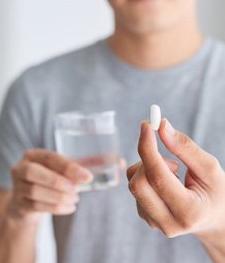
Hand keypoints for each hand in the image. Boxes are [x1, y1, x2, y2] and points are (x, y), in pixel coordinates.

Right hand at [8, 149, 92, 222]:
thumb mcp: (62, 170)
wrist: (27, 202)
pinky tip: (70, 208)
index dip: (68, 167)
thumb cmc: (50, 180)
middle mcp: (20, 168)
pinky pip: (36, 206)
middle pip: (34, 172)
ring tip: (75, 199)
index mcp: (33, 155)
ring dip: (59, 197)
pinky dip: (56, 208)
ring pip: (35, 191)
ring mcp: (17, 186)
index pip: (50, 157)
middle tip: (77, 190)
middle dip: (58, 181)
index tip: (87, 177)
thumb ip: (84, 165)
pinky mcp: (19, 204)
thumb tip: (115, 161)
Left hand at [127, 118, 224, 237]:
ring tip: (173, 174)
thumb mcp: (209, 168)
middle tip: (170, 158)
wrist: (212, 219)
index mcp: (189, 212)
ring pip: (133, 183)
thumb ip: (185, 147)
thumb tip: (161, 126)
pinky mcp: (145, 216)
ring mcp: (153, 222)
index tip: (146, 125)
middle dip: (149, 160)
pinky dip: (145, 175)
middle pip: (139, 183)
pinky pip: (134, 187)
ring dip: (148, 168)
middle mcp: (168, 222)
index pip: (158, 177)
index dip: (148, 148)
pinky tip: (164, 182)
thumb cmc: (215, 192)